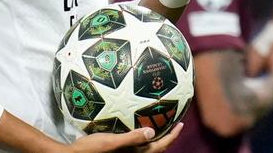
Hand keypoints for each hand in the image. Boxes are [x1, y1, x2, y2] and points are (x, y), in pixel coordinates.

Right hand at [66, 123, 183, 152]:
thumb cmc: (91, 150)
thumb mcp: (111, 142)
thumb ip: (131, 138)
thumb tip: (152, 132)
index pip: (160, 147)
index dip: (172, 137)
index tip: (181, 124)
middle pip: (156, 149)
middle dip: (167, 137)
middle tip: (174, 123)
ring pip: (146, 147)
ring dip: (155, 137)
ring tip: (160, 123)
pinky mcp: (118, 150)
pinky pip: (136, 143)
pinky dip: (141, 136)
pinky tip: (136, 125)